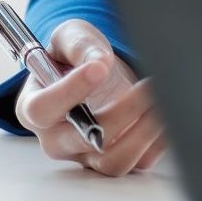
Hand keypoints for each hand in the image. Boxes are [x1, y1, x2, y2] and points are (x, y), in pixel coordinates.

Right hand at [12, 19, 167, 176]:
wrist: (98, 75)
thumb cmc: (76, 59)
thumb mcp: (70, 37)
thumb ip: (79, 45)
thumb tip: (99, 63)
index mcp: (35, 107)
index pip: (42, 109)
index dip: (69, 91)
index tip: (99, 68)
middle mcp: (57, 139)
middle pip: (82, 140)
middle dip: (120, 113)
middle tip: (146, 87)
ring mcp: (86, 155)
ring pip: (113, 161)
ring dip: (143, 132)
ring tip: (160, 100)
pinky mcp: (116, 160)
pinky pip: (138, 162)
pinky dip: (157, 141)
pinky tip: (166, 114)